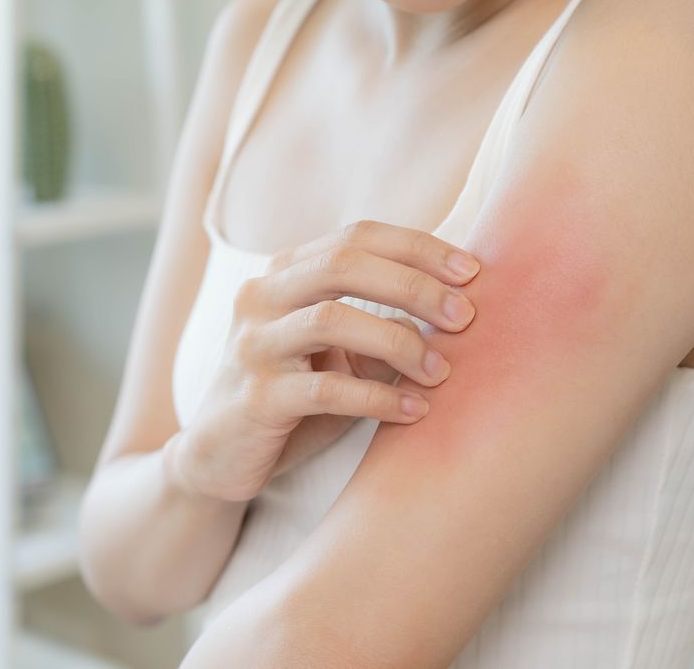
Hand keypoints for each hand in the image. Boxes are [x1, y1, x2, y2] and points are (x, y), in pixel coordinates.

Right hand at [168, 220, 479, 501]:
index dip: (418, 247)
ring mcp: (253, 345)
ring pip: (332, 318)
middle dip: (414, 285)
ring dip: (399, 342)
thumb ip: (384, 327)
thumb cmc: (295, 397)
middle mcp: (262, 296)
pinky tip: (414, 411)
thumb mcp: (342, 355)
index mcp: (286, 273)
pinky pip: (325, 388)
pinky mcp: (254, 397)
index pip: (357, 236)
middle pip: (344, 263)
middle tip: (465, 316)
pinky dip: (378, 398)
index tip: (472, 271)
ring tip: (441, 372)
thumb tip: (451, 314)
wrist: (221, 456)